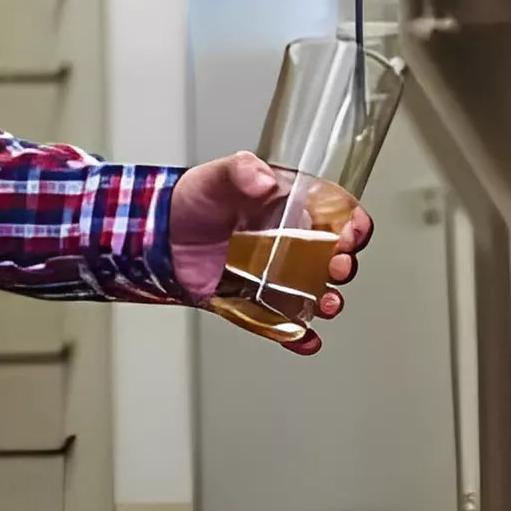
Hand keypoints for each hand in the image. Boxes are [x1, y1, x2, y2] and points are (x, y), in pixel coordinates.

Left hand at [169, 152, 373, 355]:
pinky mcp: (256, 304)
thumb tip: (263, 180)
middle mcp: (290, 242)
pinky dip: (299, 336)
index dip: (351, 222)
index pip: (334, 213)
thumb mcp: (216, 176)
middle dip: (344, 264)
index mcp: (289, 206)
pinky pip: (285, 324)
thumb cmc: (192, 200)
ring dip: (328, 301)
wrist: (157, 238)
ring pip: (316, 292)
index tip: (352, 230)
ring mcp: (276, 276)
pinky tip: (307, 340)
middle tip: (339, 266)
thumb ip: (240, 171)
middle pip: (334, 256)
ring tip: (327, 303)